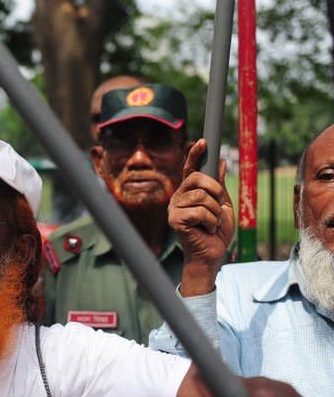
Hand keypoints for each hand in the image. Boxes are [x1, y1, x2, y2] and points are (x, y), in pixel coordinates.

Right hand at [168, 139, 233, 295]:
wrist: (211, 255)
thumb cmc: (216, 232)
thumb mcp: (223, 205)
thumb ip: (220, 185)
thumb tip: (221, 161)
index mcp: (189, 192)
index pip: (190, 169)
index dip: (195, 155)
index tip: (203, 141)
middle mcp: (178, 197)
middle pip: (198, 179)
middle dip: (215, 192)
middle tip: (218, 208)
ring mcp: (174, 208)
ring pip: (202, 198)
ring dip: (215, 213)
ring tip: (211, 224)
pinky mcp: (174, 220)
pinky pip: (199, 212)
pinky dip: (210, 223)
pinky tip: (206, 230)